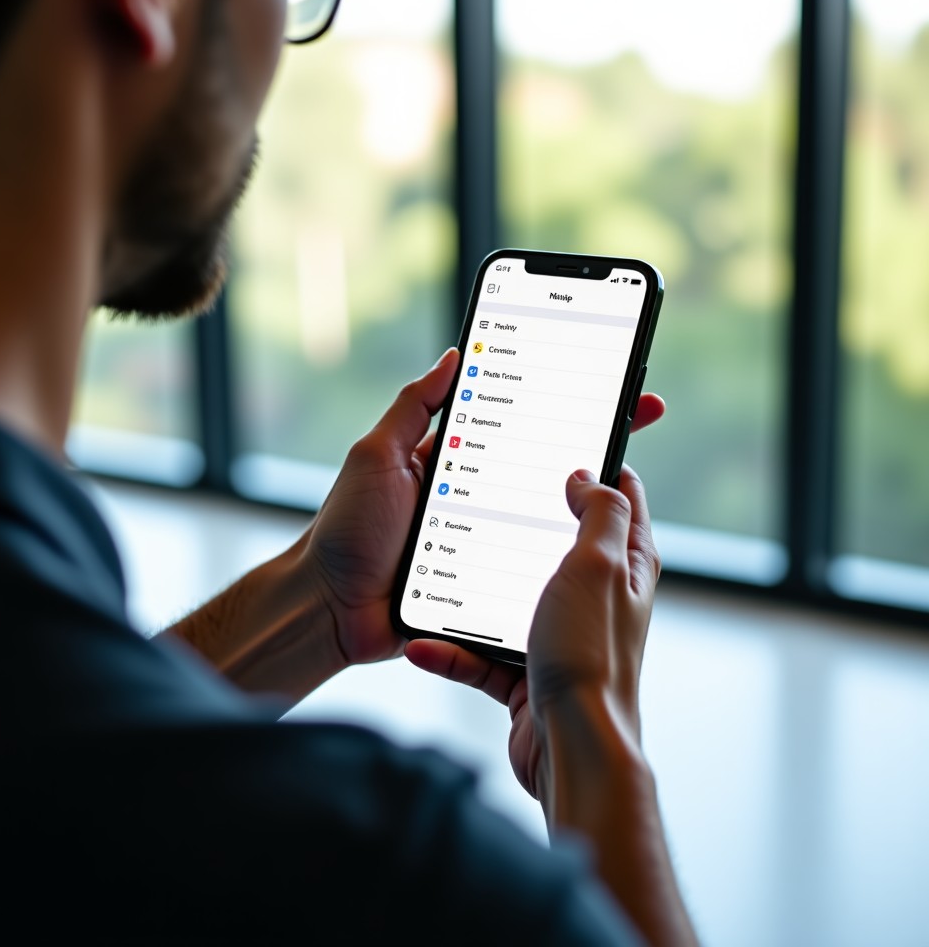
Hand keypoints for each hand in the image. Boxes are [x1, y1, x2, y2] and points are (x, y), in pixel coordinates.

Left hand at [305, 351, 663, 671]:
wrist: (330, 609)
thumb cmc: (346, 529)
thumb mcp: (375, 455)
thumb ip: (412, 407)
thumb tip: (454, 355)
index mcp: (452, 458)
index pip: (513, 419)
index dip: (553, 400)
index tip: (598, 381)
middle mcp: (475, 495)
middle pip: (540, 465)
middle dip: (588, 443)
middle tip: (634, 419)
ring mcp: (484, 538)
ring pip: (543, 517)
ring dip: (581, 504)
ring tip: (624, 481)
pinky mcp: (486, 580)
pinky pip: (528, 566)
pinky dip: (558, 558)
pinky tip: (589, 547)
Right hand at [406, 465, 660, 799]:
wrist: (573, 748)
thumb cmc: (591, 656)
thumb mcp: (597, 565)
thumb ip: (599, 512)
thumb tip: (586, 476)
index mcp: (623, 565)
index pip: (619, 498)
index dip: (596, 464)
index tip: (557, 440)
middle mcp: (594, 596)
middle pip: (552, 542)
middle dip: (515, 521)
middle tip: (476, 494)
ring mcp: (558, 633)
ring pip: (504, 596)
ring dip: (467, 593)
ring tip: (430, 573)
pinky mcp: (526, 671)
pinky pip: (480, 651)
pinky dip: (450, 649)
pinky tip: (419, 643)